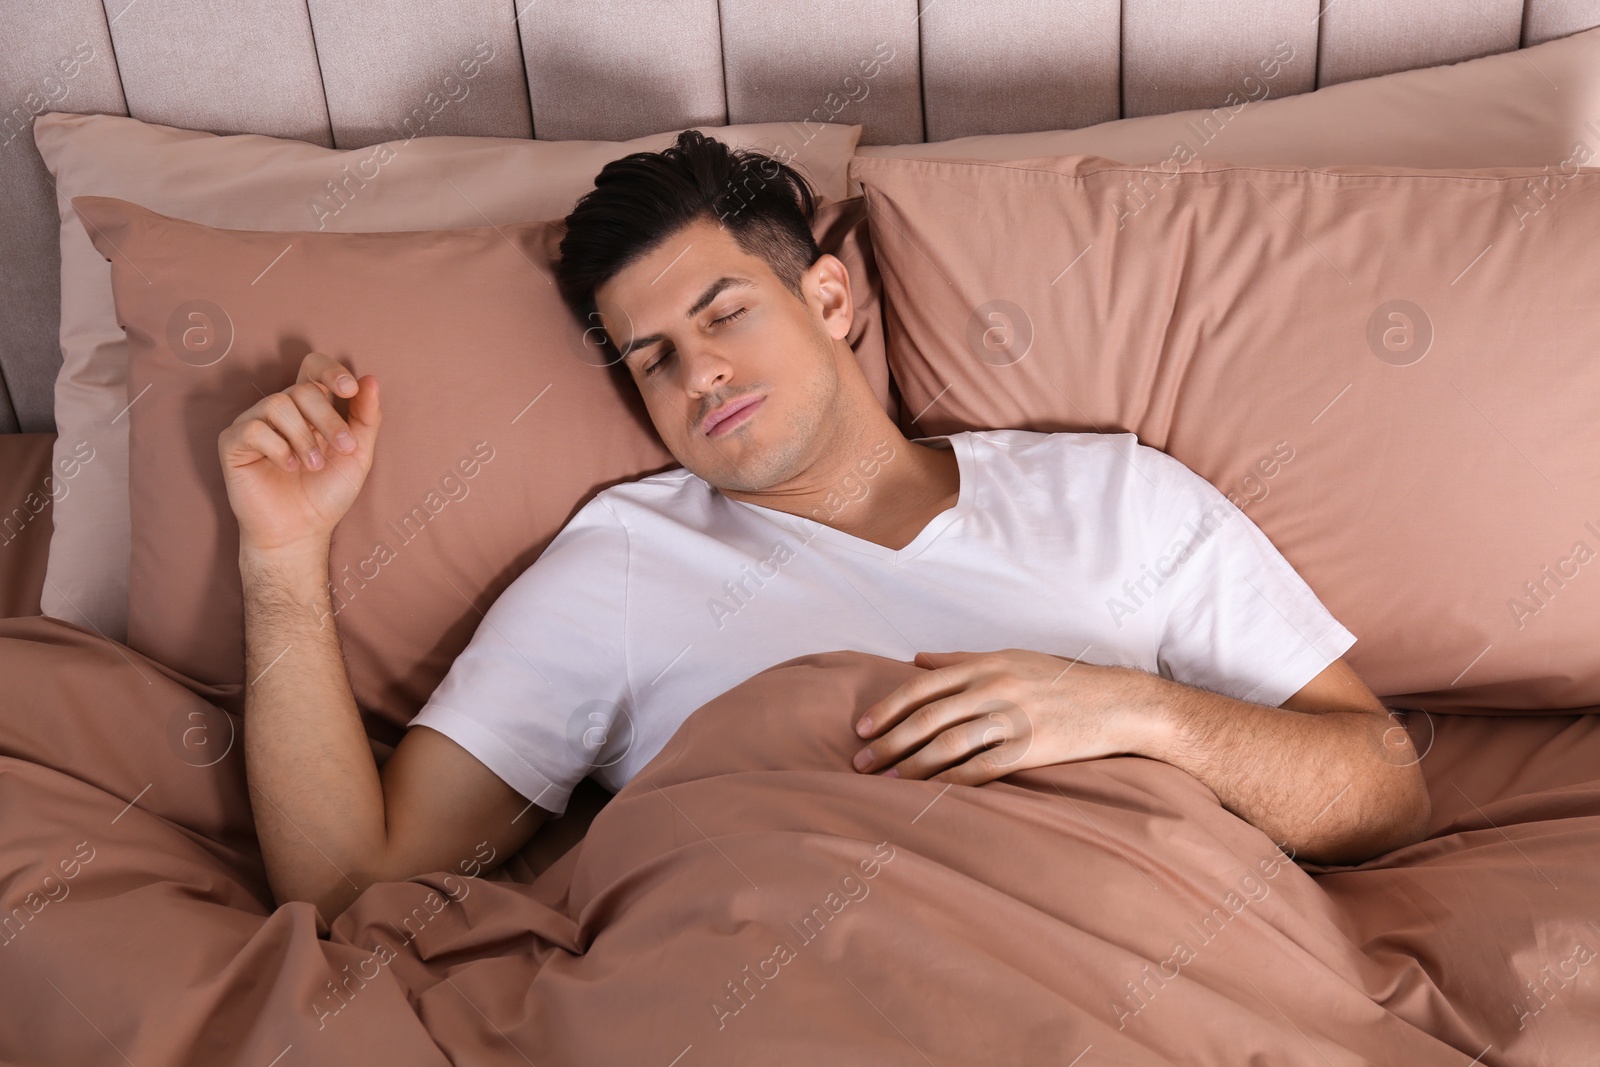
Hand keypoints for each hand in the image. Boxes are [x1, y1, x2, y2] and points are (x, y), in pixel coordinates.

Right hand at [218, 351, 381, 555]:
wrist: (301, 531)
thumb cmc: (326, 493)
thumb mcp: (358, 454)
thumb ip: (366, 418)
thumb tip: (370, 379)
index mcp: (309, 407)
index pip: (314, 367)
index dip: (331, 370)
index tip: (349, 390)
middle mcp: (280, 409)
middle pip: (303, 390)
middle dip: (329, 419)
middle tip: (344, 448)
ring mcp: (254, 423)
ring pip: (278, 404)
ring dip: (304, 438)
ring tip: (313, 466)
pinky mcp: (233, 442)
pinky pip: (253, 428)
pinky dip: (277, 448)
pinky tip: (287, 467)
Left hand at [850, 648, 1157, 785]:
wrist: (1116, 702)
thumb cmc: (1060, 680)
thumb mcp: (1010, 657)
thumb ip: (961, 660)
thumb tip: (918, 660)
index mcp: (986, 665)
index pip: (923, 687)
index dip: (888, 708)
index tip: (862, 728)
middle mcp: (994, 688)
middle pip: (928, 718)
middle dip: (889, 742)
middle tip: (861, 763)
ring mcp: (1012, 719)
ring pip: (948, 746)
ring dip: (911, 766)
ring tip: (886, 782)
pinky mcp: (1029, 750)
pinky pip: (980, 769)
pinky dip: (950, 783)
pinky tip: (929, 795)